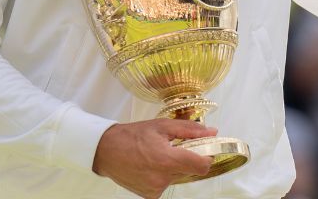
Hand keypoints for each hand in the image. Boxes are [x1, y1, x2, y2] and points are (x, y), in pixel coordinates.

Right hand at [92, 119, 216, 196]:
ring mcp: (155, 189)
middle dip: (187, 158)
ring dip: (174, 167)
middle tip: (175, 147)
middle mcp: (162, 178)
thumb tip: (211, 132)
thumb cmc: (131, 136)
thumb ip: (190, 130)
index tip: (203, 149)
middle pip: (190, 170)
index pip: (201, 166)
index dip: (206, 156)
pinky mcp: (149, 195)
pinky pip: (166, 184)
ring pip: (178, 177)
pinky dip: (163, 175)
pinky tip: (151, 165)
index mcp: (167, 160)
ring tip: (158, 155)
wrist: (106, 151)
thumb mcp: (162, 126)